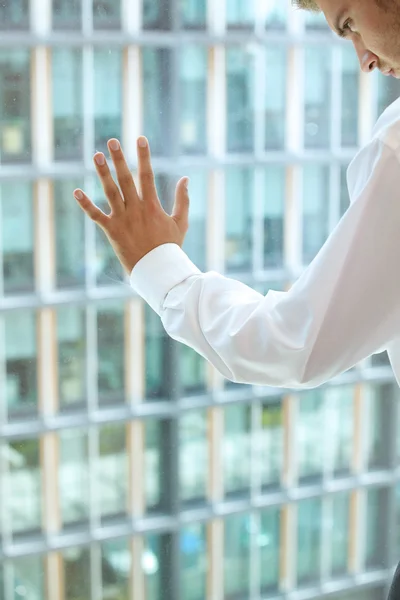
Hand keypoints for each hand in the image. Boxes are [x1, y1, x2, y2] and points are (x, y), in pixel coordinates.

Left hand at [73, 137, 189, 273]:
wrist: (157, 270)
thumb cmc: (170, 247)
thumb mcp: (180, 222)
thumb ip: (182, 200)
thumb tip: (185, 179)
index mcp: (152, 206)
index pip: (147, 175)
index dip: (144, 156)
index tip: (140, 138)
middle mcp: (135, 209)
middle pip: (125, 179)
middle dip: (119, 159)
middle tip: (112, 141)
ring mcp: (122, 219)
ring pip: (110, 191)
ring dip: (103, 173)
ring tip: (96, 155)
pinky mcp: (111, 230)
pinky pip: (96, 215)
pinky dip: (86, 204)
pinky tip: (76, 191)